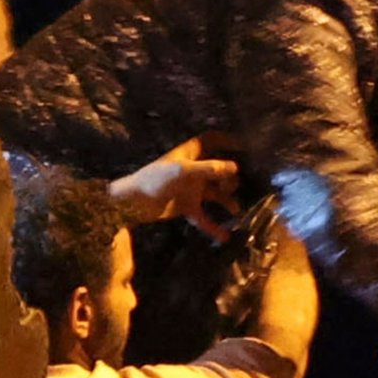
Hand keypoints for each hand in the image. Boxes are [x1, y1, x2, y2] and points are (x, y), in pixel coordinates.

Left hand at [108, 133, 243, 239]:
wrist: (133, 203)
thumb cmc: (155, 179)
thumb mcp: (183, 171)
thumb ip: (209, 169)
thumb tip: (234, 168)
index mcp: (191, 155)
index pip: (211, 141)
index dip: (226, 141)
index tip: (245, 146)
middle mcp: (194, 171)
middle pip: (218, 171)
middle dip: (229, 177)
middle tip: (234, 186)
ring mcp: (191, 189)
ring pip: (215, 193)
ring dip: (226, 200)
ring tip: (236, 209)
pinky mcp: (187, 206)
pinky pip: (204, 216)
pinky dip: (213, 226)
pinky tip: (225, 236)